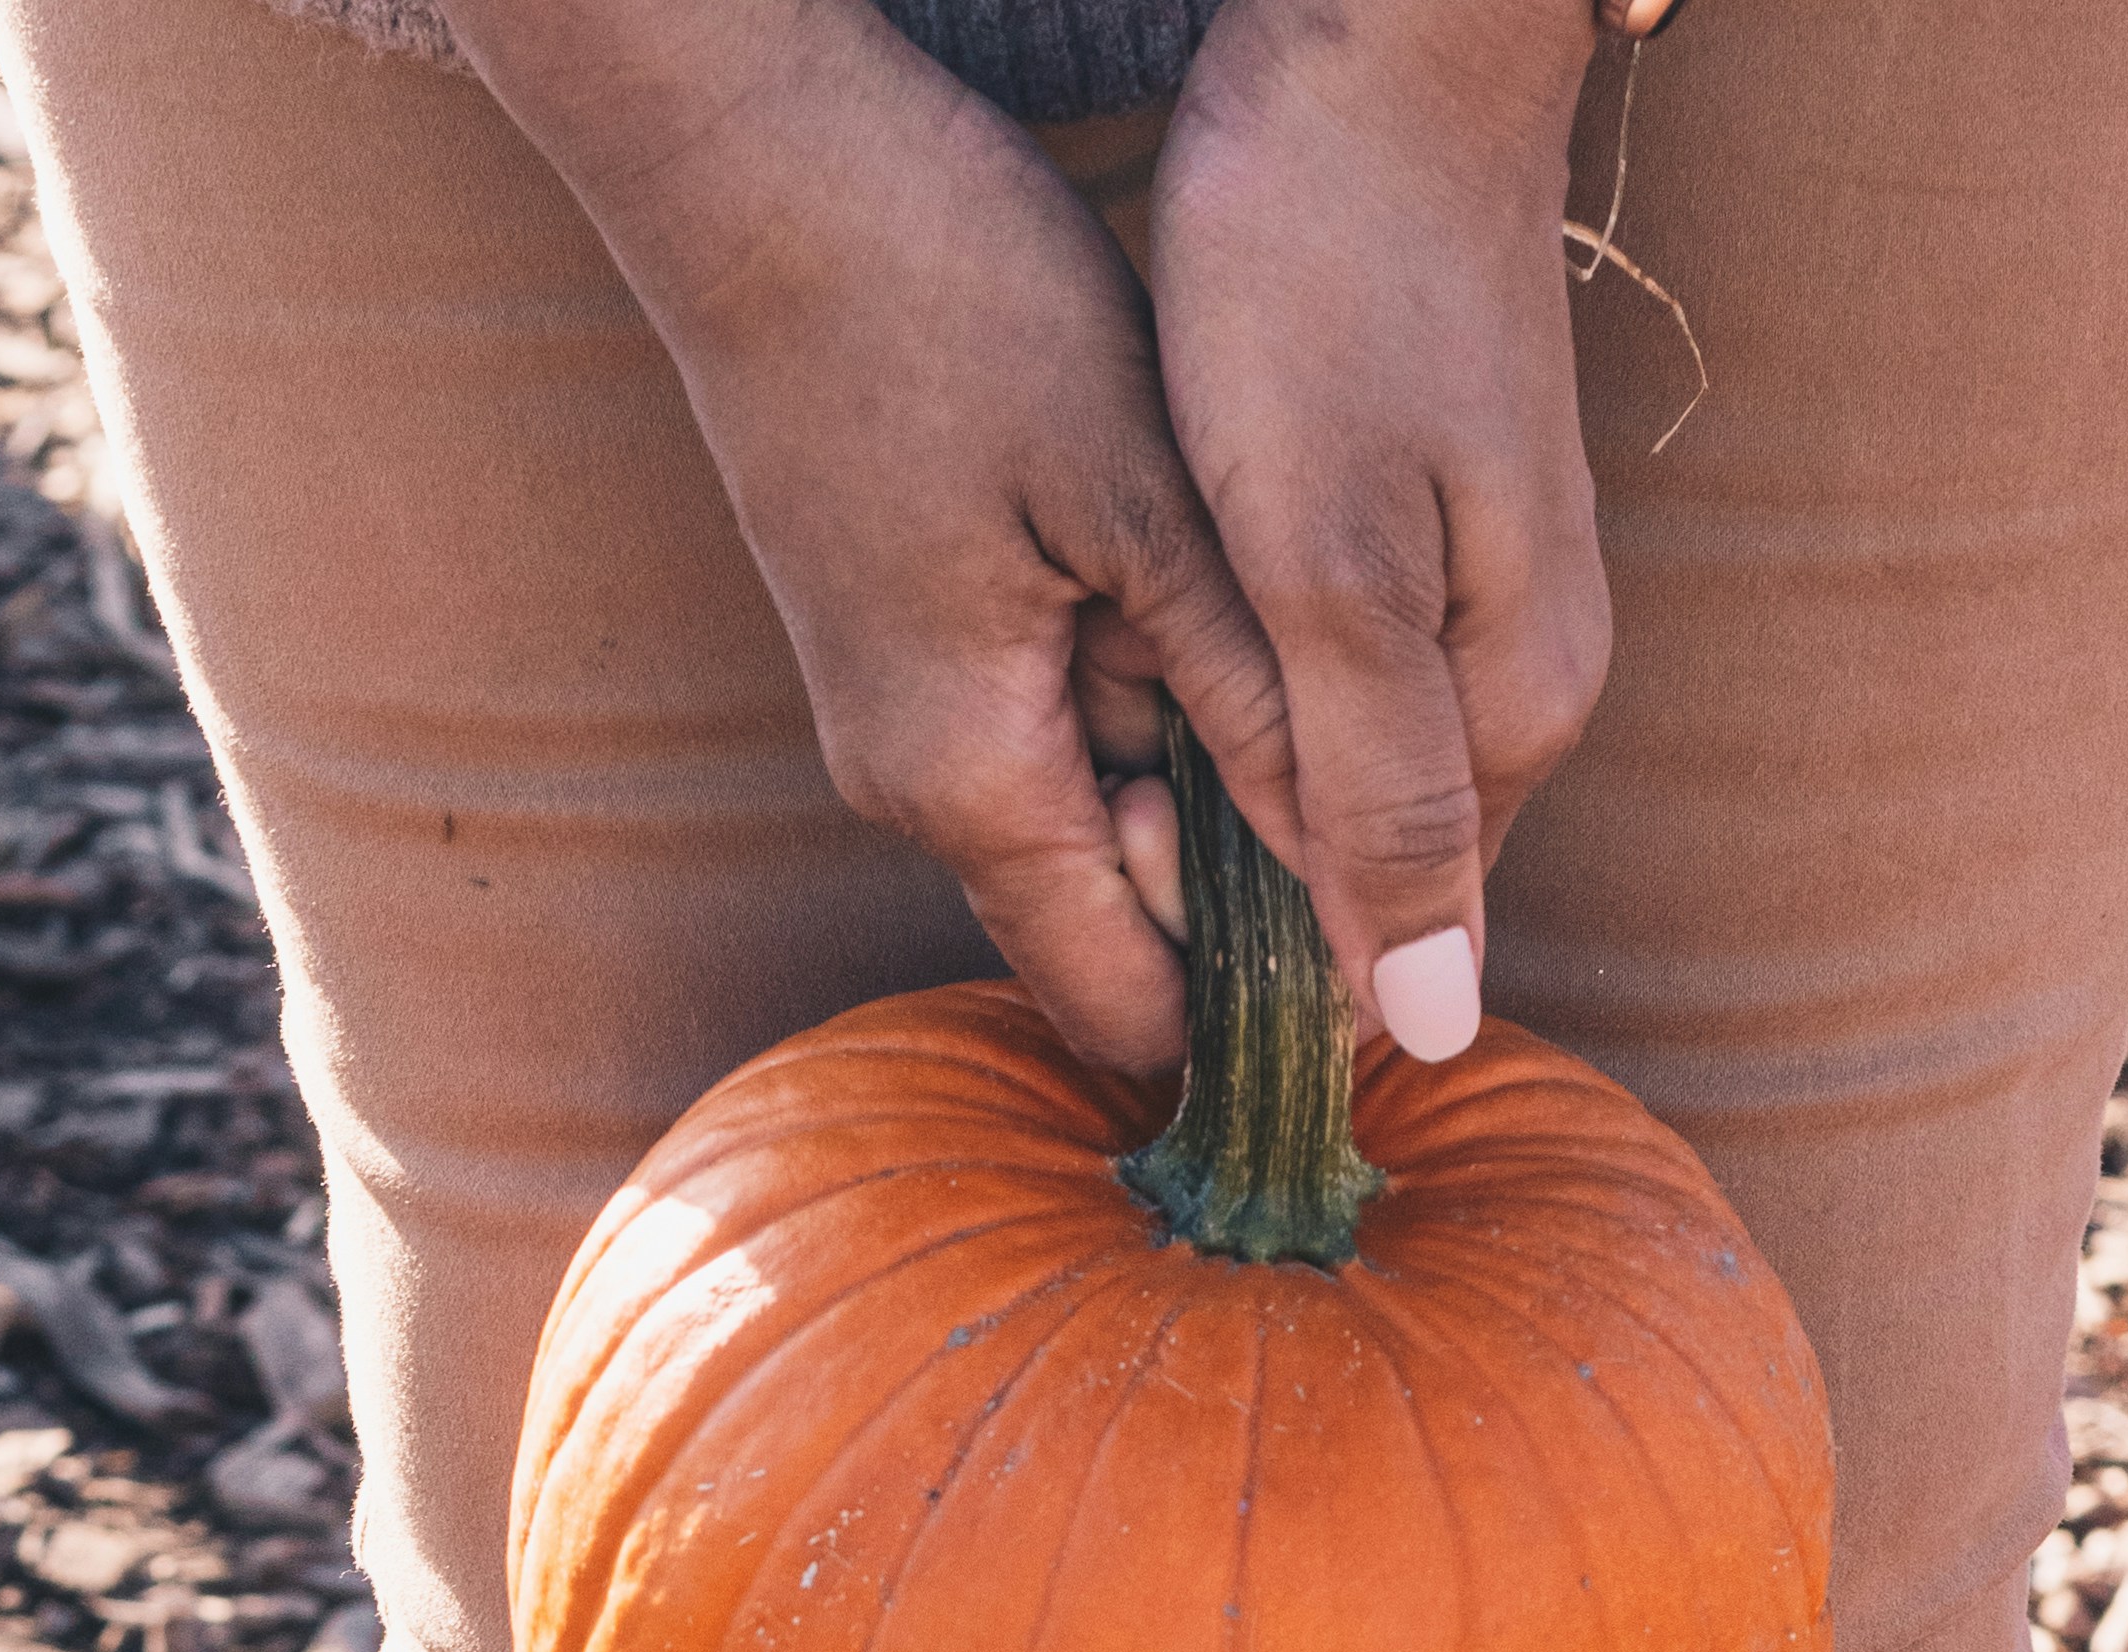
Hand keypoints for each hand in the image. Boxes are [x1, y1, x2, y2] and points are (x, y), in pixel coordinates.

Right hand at [433, 0, 1288, 1068]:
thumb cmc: (949, 297)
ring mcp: (897, 722)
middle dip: (1238, 865)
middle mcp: (916, 793)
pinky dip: (1134, 683)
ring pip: (1093, 815)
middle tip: (1331, 713)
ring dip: (1191, 751)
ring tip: (1234, 597)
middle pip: (1116, 926)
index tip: (1374, 915)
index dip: (1262, 1001)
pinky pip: (1047, 728)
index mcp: (973, 788)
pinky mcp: (901, 647)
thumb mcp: (1151, 502)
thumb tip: (1365, 880)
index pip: (1133, 1012)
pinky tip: (1171, 564)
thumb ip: (1256, 707)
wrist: (753, 163)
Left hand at [1145, 0, 1609, 1057]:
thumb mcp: (1329, 569)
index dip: (1250, 953)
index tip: (1129, 866)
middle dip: (1227, 863)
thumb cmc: (1332, 286)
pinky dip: (1235, 676)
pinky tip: (1157, 620)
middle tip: (1098, 774)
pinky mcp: (1427, 521)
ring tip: (1112, 694)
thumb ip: (1380, 799)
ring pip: (1330, 763)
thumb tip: (1432, 1030)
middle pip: (1359, 858)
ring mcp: (1482, 594)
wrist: (1380, 48)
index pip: (1390, 940)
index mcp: (1511, 717)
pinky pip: (1325, 669)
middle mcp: (1520, 678)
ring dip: (1218, 769)